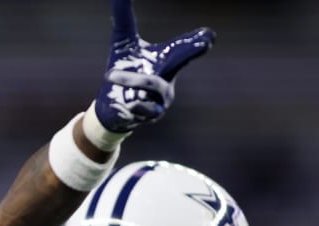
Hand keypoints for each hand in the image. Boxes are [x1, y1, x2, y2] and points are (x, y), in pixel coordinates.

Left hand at [94, 0, 214, 132]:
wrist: (112, 106)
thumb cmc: (122, 70)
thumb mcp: (123, 43)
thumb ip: (124, 18)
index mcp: (166, 59)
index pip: (183, 46)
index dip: (196, 40)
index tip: (209, 34)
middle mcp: (168, 77)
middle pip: (181, 61)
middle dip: (191, 50)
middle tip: (206, 41)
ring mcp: (162, 98)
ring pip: (154, 85)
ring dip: (131, 79)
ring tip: (110, 75)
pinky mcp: (151, 115)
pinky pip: (148, 109)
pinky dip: (137, 105)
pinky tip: (129, 103)